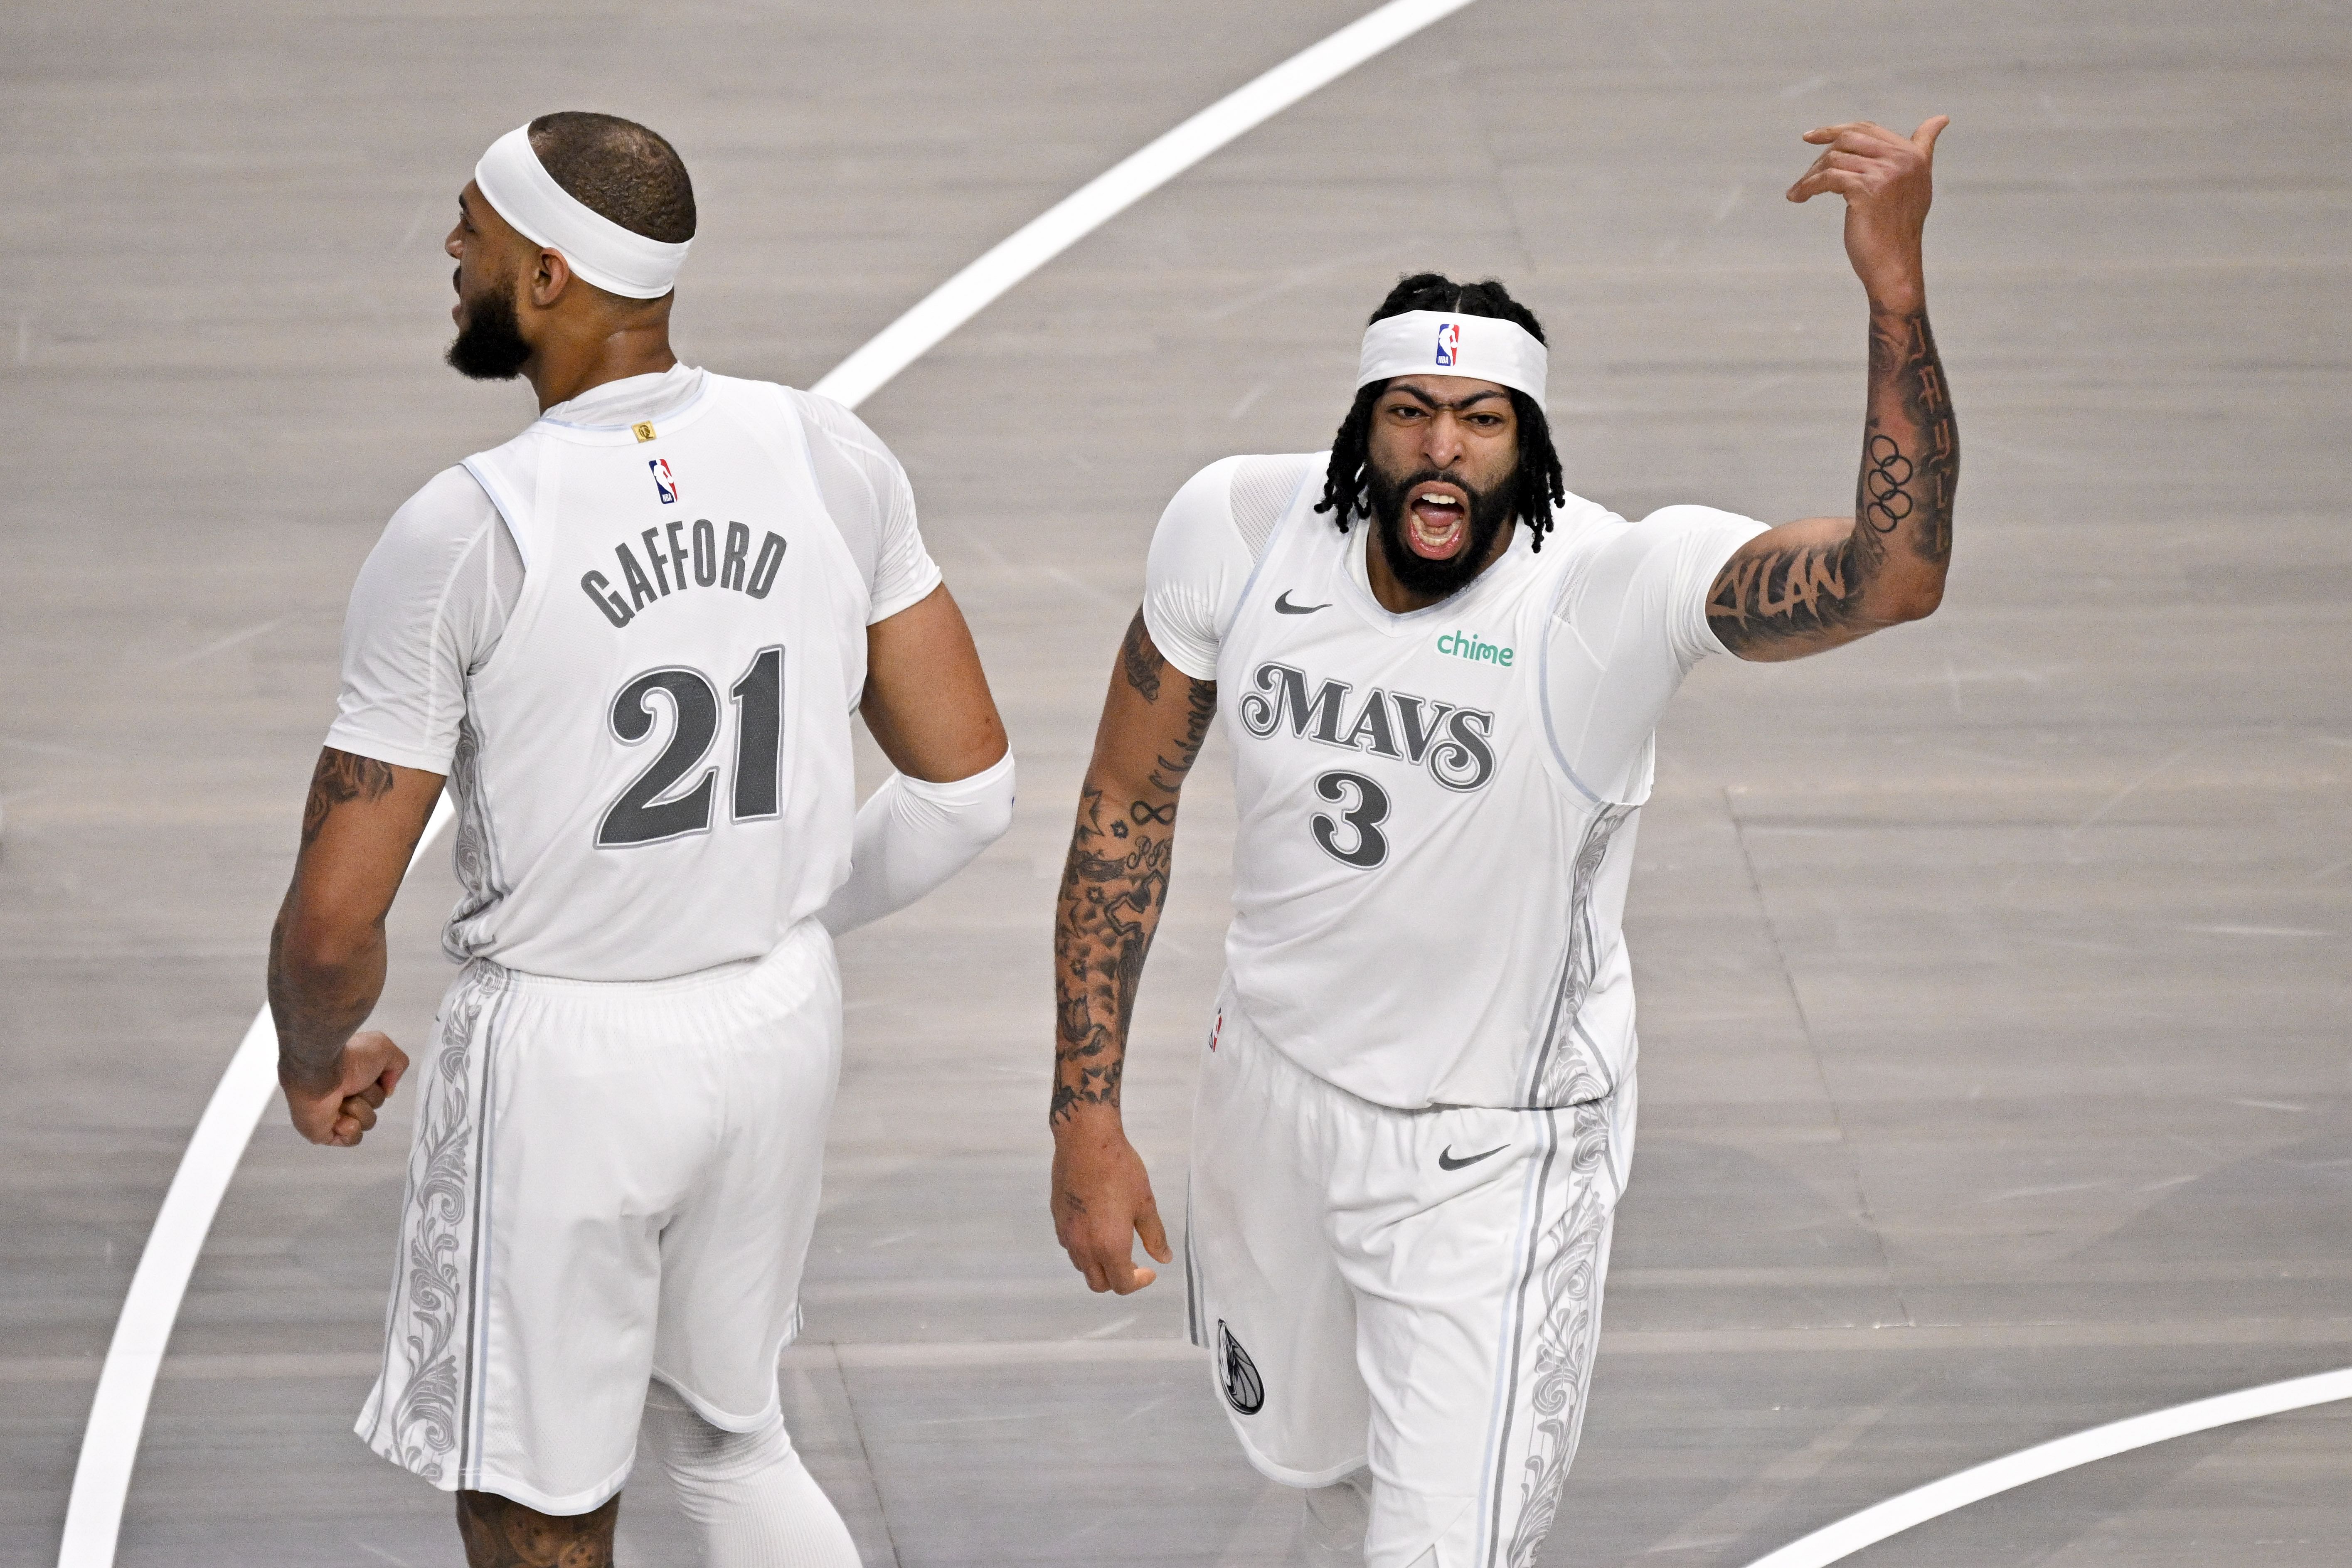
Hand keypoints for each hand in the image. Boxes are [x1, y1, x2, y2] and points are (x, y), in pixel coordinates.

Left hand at [282, 1029, 407, 1147]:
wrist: (320, 1071)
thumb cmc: (350, 1059)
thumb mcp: (383, 1048)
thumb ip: (397, 1065)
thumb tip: (388, 1090)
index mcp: (353, 1077)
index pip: (377, 1089)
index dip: (379, 1085)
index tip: (372, 1076)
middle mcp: (343, 1095)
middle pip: (374, 1106)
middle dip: (370, 1096)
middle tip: (354, 1086)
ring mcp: (332, 1116)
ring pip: (366, 1122)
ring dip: (359, 1110)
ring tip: (342, 1099)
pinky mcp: (324, 1133)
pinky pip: (352, 1139)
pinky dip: (350, 1128)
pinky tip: (339, 1118)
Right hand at [1050, 1116, 1171, 1294]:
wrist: (1085, 1141)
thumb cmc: (1121, 1170)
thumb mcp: (1145, 1203)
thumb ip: (1154, 1236)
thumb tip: (1164, 1259)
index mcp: (1110, 1246)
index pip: (1121, 1285)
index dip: (1139, 1282)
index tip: (1150, 1270)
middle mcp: (1084, 1247)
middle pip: (1098, 1283)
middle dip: (1117, 1279)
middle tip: (1133, 1261)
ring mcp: (1067, 1234)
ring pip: (1082, 1265)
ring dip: (1099, 1264)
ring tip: (1115, 1243)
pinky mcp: (1057, 1219)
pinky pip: (1071, 1246)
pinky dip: (1085, 1248)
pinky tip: (1095, 1226)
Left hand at [1786, 116, 1947, 312]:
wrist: (1894, 266)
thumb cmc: (1898, 229)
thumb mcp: (1916, 183)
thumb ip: (1921, 150)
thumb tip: (1941, 118)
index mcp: (1913, 155)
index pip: (1868, 129)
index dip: (1836, 130)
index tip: (1809, 137)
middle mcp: (1902, 159)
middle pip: (1848, 138)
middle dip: (1821, 152)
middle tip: (1805, 174)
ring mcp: (1884, 172)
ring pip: (1833, 159)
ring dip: (1810, 175)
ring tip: (1799, 191)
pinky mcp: (1865, 189)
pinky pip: (1826, 178)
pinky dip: (1807, 187)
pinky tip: (1796, 197)